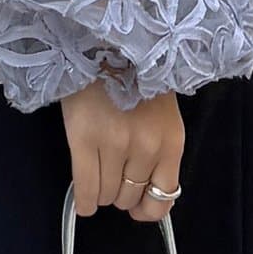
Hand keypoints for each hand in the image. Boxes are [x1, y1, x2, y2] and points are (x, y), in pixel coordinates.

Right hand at [60, 78, 183, 222]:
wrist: (106, 44)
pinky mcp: (85, 140)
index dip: (148, 209)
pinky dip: (83, 200)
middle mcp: (147, 148)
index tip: (138, 208)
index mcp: (170, 142)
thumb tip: (145, 190)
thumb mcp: (161, 115)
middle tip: (111, 179)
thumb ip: (158, 150)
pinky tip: (82, 203)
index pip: (163, 196)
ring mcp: (115, 145)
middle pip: (130, 197)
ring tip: (95, 179)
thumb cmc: (134, 77)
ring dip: (100, 193)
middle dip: (120, 194)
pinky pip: (85, 186)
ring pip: (107, 194)